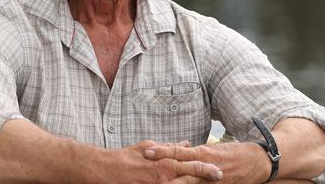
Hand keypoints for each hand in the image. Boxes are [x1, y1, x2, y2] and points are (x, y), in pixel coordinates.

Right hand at [95, 140, 222, 183]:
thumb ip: (168, 147)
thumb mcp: (148, 147)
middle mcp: (164, 178)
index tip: (219, 172)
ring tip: (204, 183)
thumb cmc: (125, 158)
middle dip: (205, 179)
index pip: (192, 165)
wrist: (105, 170)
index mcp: (165, 164)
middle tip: (219, 178)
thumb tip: (185, 143)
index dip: (207, 169)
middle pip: (191, 180)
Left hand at [143, 142, 268, 183]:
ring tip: (160, 183)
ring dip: (174, 183)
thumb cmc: (234, 152)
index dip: (162, 151)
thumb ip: (195, 152)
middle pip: (180, 168)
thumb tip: (179, 150)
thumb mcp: (212, 148)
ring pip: (188, 182)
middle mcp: (205, 165)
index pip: (178, 152)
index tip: (147, 152)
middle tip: (146, 170)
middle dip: (163, 170)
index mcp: (203, 153)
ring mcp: (211, 179)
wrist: (257, 162)